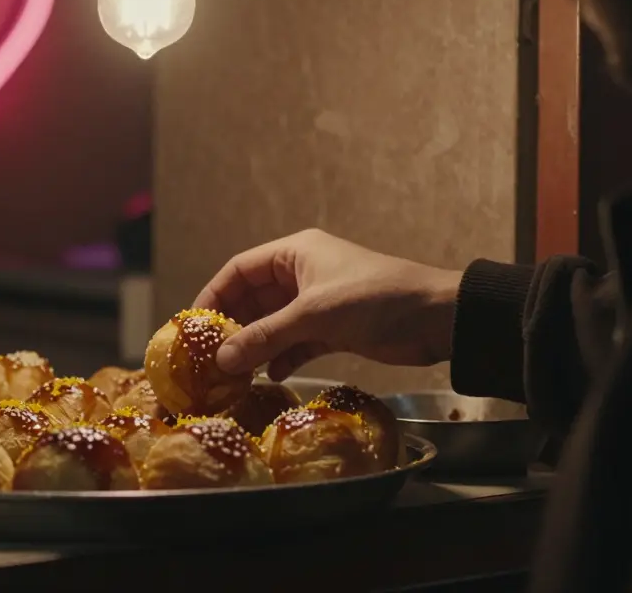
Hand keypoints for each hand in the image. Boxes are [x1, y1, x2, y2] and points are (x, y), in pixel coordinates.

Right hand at [193, 229, 463, 380]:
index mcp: (295, 254)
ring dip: (256, 346)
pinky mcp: (334, 329)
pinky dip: (283, 358)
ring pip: (274, 324)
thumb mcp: (314, 316)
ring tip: (234, 373)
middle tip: (209, 357)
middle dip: (234, 327)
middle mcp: (302, 274)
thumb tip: (222, 360)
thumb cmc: (376, 300)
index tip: (194, 326)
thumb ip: (266, 337)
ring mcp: (318, 303)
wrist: (437, 319)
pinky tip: (272, 377)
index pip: (240, 270)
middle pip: (254, 299)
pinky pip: (296, 343)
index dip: (214, 295)